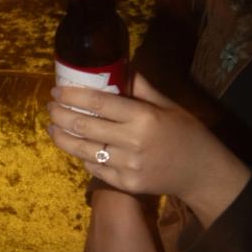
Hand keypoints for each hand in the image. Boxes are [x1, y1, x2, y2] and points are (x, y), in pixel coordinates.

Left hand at [47, 73, 251, 224]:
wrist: (201, 172)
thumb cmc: (186, 133)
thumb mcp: (168, 105)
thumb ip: (141, 88)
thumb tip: (121, 67)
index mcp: (143, 117)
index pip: (98, 103)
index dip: (72, 96)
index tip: (56, 90)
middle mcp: (132, 142)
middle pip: (84, 127)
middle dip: (60, 115)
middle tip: (50, 106)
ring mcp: (127, 166)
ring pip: (83, 150)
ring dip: (62, 137)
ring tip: (53, 127)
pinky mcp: (125, 183)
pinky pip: (94, 168)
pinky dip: (82, 156)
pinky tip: (75, 146)